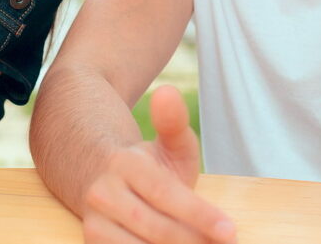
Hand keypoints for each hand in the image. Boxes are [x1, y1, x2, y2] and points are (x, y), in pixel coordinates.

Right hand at [82, 86, 235, 242]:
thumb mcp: (165, 143)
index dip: (199, 215)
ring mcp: (94, 220)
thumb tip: (167, 91)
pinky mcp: (91, 241)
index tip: (229, 230)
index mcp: (124, 163)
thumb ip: (173, 122)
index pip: (165, 194)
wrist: (96, 172)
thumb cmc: (145, 164)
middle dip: (192, 241)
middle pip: (155, 228)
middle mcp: (103, 192)